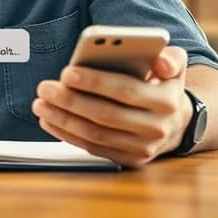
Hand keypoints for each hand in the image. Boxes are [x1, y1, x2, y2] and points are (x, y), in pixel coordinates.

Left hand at [31, 45, 191, 167]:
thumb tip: (160, 61)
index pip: (125, 90)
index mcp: (166, 101)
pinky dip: (67, 134)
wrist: (176, 122)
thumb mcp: (174, 65)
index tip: (67, 72)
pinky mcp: (128, 160)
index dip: (95, 82)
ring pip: (95, 134)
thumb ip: (170, 57)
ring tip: (40, 102)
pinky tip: (49, 119)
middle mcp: (156, 128)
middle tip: (45, 87)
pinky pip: (92, 147)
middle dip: (70, 100)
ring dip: (63, 119)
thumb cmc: (164, 84)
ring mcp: (142, 148)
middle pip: (105, 114)